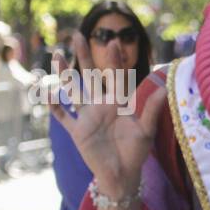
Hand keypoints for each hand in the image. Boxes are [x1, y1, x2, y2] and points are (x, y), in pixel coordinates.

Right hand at [47, 34, 164, 195]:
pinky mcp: (78, 131)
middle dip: (85, 56)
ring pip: (73, 91)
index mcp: (119, 102)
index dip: (114, 60)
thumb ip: (152, 111)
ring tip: (57, 55)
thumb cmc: (136, 152)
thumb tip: (163, 90)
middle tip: (77, 35)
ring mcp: (87, 117)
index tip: (113, 42)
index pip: (116, 76)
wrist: (122, 174)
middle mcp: (101, 105)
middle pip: (90, 76)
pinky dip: (55, 107)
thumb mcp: (146, 131)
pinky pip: (64, 117)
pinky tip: (46, 93)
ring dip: (65, 74)